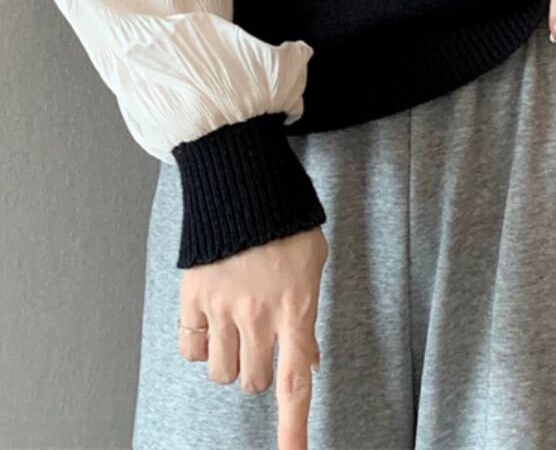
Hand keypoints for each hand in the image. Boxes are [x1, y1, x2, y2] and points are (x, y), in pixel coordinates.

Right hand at [179, 225, 328, 449]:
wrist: (243, 182)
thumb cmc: (286, 219)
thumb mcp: (313, 264)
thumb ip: (308, 314)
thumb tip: (308, 360)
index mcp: (295, 308)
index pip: (295, 384)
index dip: (293, 430)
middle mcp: (257, 316)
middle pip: (254, 382)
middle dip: (261, 370)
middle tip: (263, 338)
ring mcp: (222, 309)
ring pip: (222, 373)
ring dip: (231, 361)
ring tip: (237, 326)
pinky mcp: (193, 298)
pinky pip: (192, 349)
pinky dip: (201, 345)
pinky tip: (212, 319)